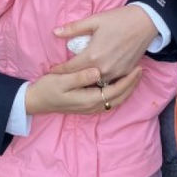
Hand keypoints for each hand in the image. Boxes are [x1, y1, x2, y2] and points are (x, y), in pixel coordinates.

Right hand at [25, 65, 143, 115]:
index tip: (137, 68)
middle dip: (131, 85)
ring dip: (126, 89)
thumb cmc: (47, 89)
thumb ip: (80, 77)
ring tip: (134, 76)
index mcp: (88, 99)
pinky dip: (118, 92)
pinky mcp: (87, 105)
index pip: (115, 91)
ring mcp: (90, 108)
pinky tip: (120, 83)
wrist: (35, 102)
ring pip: (115, 100)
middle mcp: (92, 106)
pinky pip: (109, 100)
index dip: (128, 81)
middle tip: (140, 70)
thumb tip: (97, 71)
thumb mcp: (61, 80)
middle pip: (119, 97)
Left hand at [51, 4, 156, 83]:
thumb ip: (73, 28)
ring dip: (87, 81)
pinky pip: (110, 81)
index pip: (70, 68)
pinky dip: (102, 79)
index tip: (51, 71)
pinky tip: (96, 77)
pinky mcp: (125, 72)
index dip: (59, 70)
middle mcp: (103, 68)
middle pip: (82, 79)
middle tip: (62, 77)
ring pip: (96, 83)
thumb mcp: (94, 20)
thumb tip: (55, 32)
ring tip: (78, 79)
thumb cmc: (119, 19)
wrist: (146, 22)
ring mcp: (116, 72)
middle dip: (71, 78)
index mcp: (93, 55)